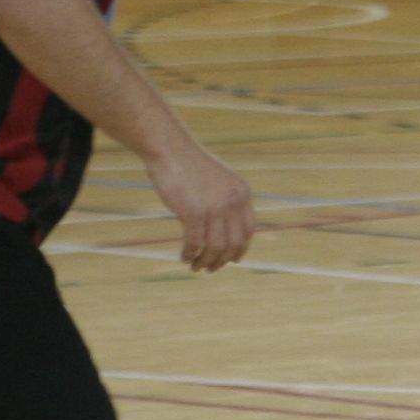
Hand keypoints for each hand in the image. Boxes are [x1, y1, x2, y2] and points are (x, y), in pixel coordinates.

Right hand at [149, 140, 256, 271]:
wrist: (171, 150)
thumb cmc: (190, 165)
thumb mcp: (218, 181)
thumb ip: (226, 201)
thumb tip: (225, 229)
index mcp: (242, 193)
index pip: (249, 231)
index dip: (241, 249)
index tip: (232, 260)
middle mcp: (232, 202)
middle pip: (234, 243)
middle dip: (223, 261)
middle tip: (210, 269)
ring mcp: (214, 208)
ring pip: (215, 248)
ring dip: (205, 262)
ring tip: (195, 267)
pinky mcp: (192, 212)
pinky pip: (195, 243)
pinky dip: (190, 254)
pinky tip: (184, 257)